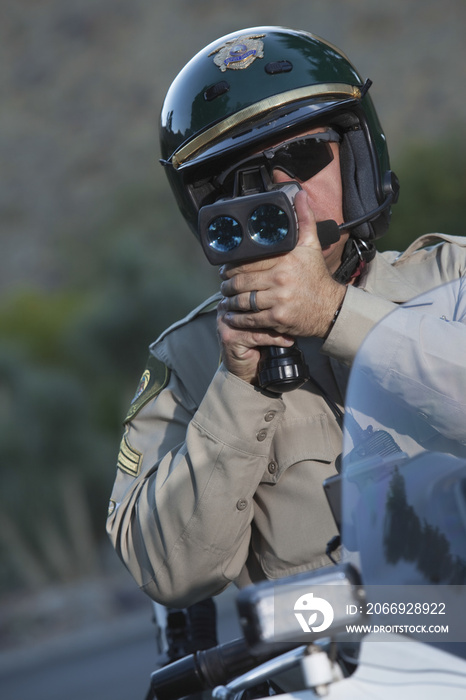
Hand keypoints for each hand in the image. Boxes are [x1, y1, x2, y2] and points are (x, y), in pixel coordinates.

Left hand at [218, 190, 345, 339]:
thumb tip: (301, 196)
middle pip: (242, 281)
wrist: (331, 308)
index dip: (231, 266)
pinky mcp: (277, 318)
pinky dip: (238, 319)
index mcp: (285, 260)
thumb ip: (305, 220)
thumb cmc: (318, 277)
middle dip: (227, 285)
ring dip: (230, 302)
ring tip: (225, 300)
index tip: (225, 269)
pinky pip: (251, 319)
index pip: (248, 262)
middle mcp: (280, 279)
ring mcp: (278, 300)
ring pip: (244, 301)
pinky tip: (231, 317)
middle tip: (223, 285)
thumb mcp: (312, 246)